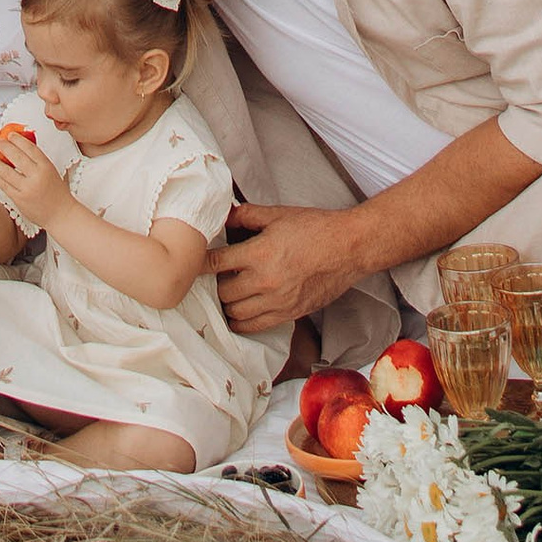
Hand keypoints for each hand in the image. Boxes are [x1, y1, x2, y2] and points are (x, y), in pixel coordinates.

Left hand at [0, 122, 64, 228]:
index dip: (18, 140)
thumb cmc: (57, 192)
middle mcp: (36, 176)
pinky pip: (5, 186)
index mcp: (46, 166)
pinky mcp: (20, 200)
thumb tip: (24, 144)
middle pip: (17, 157)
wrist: (61, 214)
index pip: (30, 148)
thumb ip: (38, 159)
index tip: (10, 134)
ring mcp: (27, 189)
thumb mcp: (51, 170)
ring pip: (7, 172)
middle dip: (5, 147)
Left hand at [210, 202, 369, 336]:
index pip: (216, 263)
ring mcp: (276, 302)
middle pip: (223, 292)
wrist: (347, 249)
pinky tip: (241, 310)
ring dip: (228, 303)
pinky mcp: (288, 315)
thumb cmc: (315, 228)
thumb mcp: (278, 214)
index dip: (201, 263)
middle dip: (217, 283)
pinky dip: (242, 321)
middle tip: (220, 274)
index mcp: (259, 253)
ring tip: (231, 291)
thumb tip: (226, 215)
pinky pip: (254, 327)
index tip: (194, 261)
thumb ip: (248, 215)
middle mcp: (264, 281)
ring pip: (235, 313)